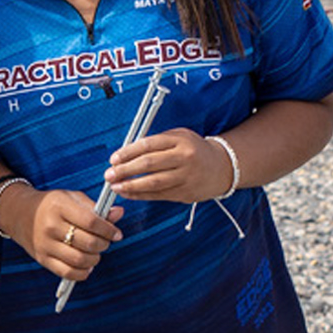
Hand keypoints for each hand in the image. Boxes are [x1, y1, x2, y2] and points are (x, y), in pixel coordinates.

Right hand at [0, 186, 122, 281]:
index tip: (117, 234)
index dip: (109, 230)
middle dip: (104, 244)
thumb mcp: (72, 199)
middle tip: (105, 241)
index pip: (92, 222)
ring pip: (80, 260)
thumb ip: (95, 207)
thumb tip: (119, 213)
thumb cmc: (52, 205)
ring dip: (95, 259)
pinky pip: (68, 273)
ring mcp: (45, 244)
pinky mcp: (42, 259)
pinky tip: (86, 264)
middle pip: (88, 243)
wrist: (20, 214)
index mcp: (59, 207)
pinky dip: (83, 272)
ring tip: (95, 252)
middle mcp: (50, 226)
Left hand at [104, 129, 232, 203]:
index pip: (148, 145)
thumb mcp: (179, 136)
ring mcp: (187, 177)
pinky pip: (159, 195)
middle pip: (149, 164)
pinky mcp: (186, 194)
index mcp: (180, 141)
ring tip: (114, 186)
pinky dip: (140, 195)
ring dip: (130, 186)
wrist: (223, 167)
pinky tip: (127, 193)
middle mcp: (185, 158)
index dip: (128, 152)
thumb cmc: (194, 149)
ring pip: (154, 183)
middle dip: (125, 170)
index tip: (113, 159)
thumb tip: (126, 152)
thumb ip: (156, 142)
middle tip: (109, 174)